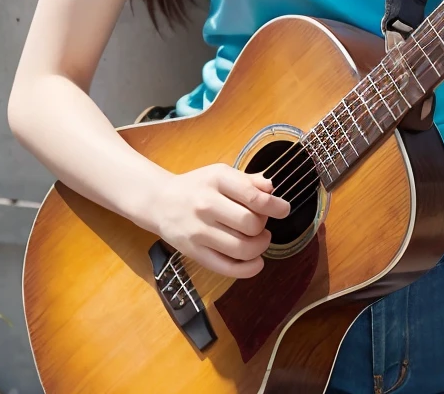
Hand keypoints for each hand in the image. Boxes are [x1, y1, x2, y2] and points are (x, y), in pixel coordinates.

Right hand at [154, 163, 290, 277]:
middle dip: (264, 226)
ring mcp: (199, 232)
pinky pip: (228, 268)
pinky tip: (256, 261)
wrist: (160, 202)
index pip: (253, 197)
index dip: (274, 206)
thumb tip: (271, 188)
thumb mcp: (220, 173)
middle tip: (262, 223)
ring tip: (260, 239)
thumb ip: (247, 180)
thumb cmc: (196, 186)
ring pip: (242, 248)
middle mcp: (206, 206)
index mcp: (216, 181)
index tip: (283, 209)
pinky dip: (249, 269)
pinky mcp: (195, 253)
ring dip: (260, 246)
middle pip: (250, 224)